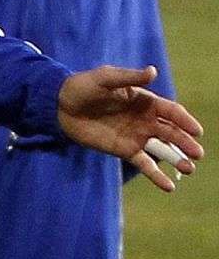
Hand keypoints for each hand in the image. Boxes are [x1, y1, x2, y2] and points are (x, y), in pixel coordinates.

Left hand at [58, 65, 203, 191]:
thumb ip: (129, 77)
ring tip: (189, 169)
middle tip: (198, 153)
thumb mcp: (105, 78)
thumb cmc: (83, 87)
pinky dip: (157, 175)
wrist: (59, 106)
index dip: (184, 121)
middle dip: (186, 142)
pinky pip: (144, 164)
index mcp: (145, 101)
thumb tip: (153, 71)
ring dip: (178, 159)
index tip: (196, 131)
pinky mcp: (124, 150)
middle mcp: (145, 120)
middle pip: (171, 132)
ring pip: (163, 149)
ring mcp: (136, 136)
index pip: (171, 111)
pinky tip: (169, 186)